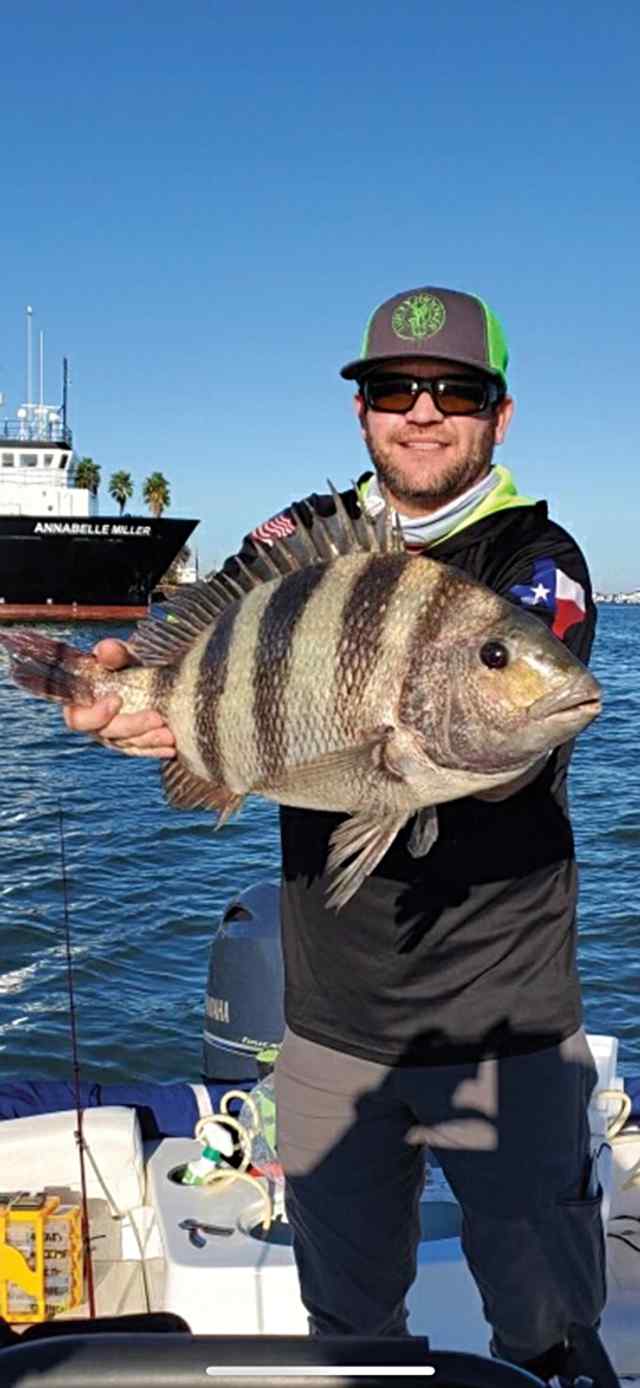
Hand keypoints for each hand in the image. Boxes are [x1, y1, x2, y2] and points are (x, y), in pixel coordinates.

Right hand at [63, 638, 176, 757]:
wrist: (142, 671)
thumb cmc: (125, 662)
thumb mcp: (121, 653)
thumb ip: (113, 652)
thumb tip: (106, 650)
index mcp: (82, 704)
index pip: (79, 719)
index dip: (95, 714)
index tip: (117, 699)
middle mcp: (95, 724)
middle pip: (108, 733)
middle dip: (132, 727)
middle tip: (156, 718)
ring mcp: (113, 736)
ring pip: (127, 744)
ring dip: (149, 740)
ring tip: (169, 734)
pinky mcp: (131, 742)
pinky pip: (142, 749)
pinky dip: (157, 749)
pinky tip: (172, 748)